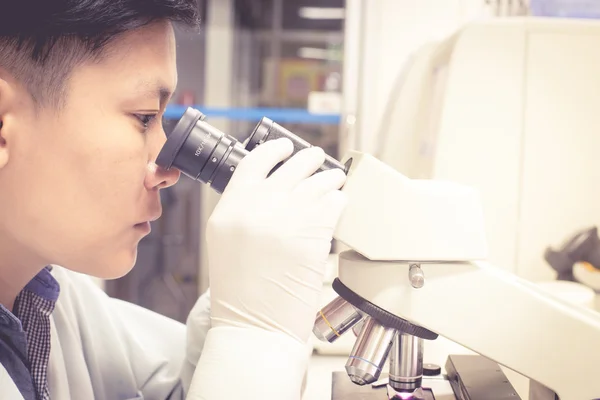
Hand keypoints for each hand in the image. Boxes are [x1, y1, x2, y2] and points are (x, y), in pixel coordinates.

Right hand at [206, 138, 347, 343]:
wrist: (254, 325)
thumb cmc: (239, 292)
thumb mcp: (225, 241)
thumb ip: (244, 209)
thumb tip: (272, 187)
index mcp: (231, 207)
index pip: (255, 161)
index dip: (275, 149)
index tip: (285, 146)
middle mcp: (258, 205)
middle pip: (293, 164)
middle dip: (310, 159)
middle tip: (317, 160)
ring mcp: (288, 217)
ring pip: (320, 180)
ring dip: (330, 178)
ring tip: (334, 180)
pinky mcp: (315, 232)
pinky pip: (335, 202)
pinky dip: (339, 200)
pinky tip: (338, 203)